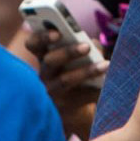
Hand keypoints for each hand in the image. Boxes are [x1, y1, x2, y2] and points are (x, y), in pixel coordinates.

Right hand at [26, 25, 104, 140]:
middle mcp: (43, 74)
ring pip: (64, 80)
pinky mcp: (63, 108)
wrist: (74, 108)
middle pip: (50, 61)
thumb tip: (94, 45)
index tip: (57, 33)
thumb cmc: (76, 73)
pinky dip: (95, 90)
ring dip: (86, 71)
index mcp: (44, 57)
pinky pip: (79, 98)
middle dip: (68, 52)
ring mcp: (51, 93)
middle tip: (86, 46)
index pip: (33, 44)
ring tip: (105, 65)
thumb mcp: (78, 58)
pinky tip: (106, 85)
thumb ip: (85, 45)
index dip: (42, 37)